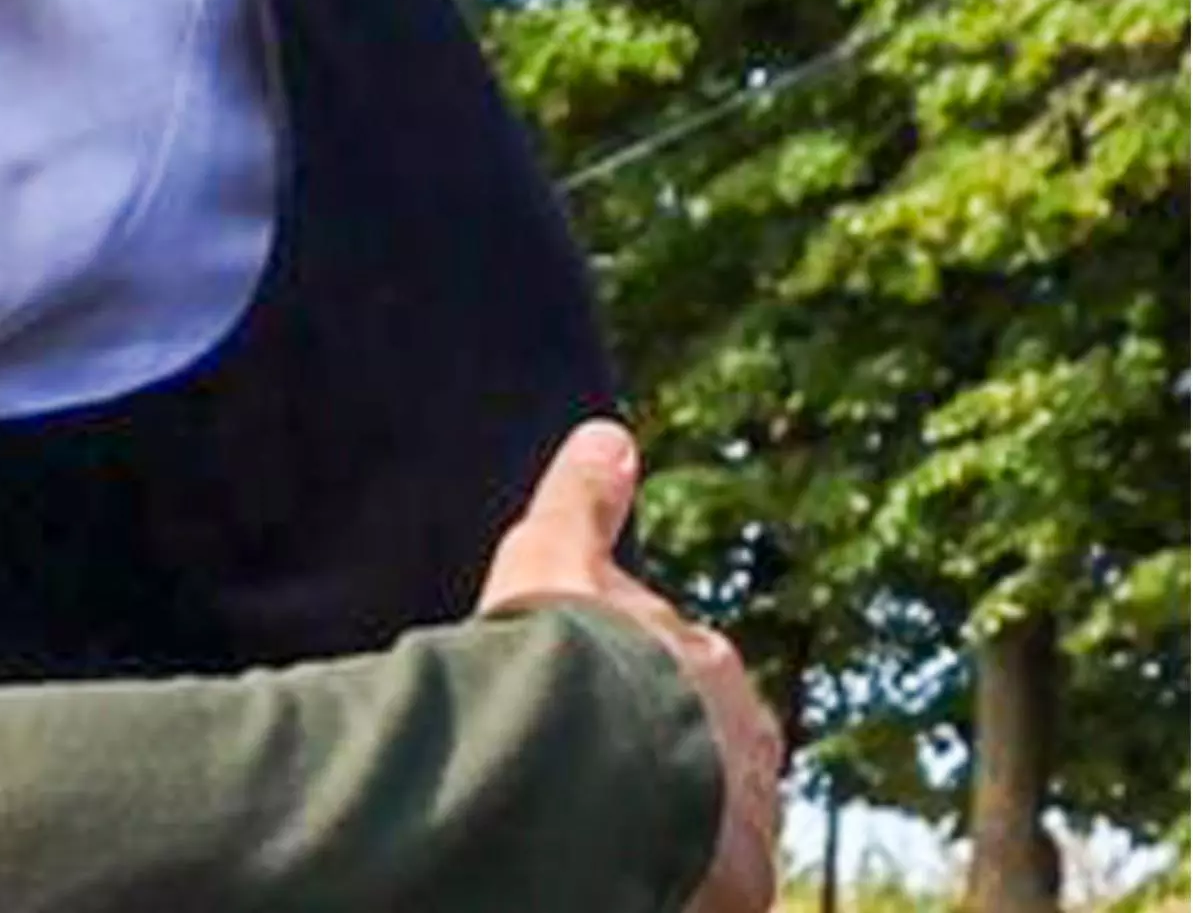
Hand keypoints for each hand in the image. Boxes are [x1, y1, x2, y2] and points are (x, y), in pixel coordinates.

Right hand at [475, 421, 783, 912]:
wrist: (586, 754)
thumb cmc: (567, 650)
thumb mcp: (553, 559)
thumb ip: (581, 502)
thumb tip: (611, 433)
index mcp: (709, 662)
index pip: (682, 671)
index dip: (633, 682)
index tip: (589, 697)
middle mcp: (747, 737)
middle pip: (707, 747)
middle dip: (666, 755)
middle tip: (592, 769)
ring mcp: (748, 815)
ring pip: (715, 818)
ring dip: (674, 821)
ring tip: (605, 828)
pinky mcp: (740, 886)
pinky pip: (712, 885)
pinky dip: (677, 878)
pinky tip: (626, 872)